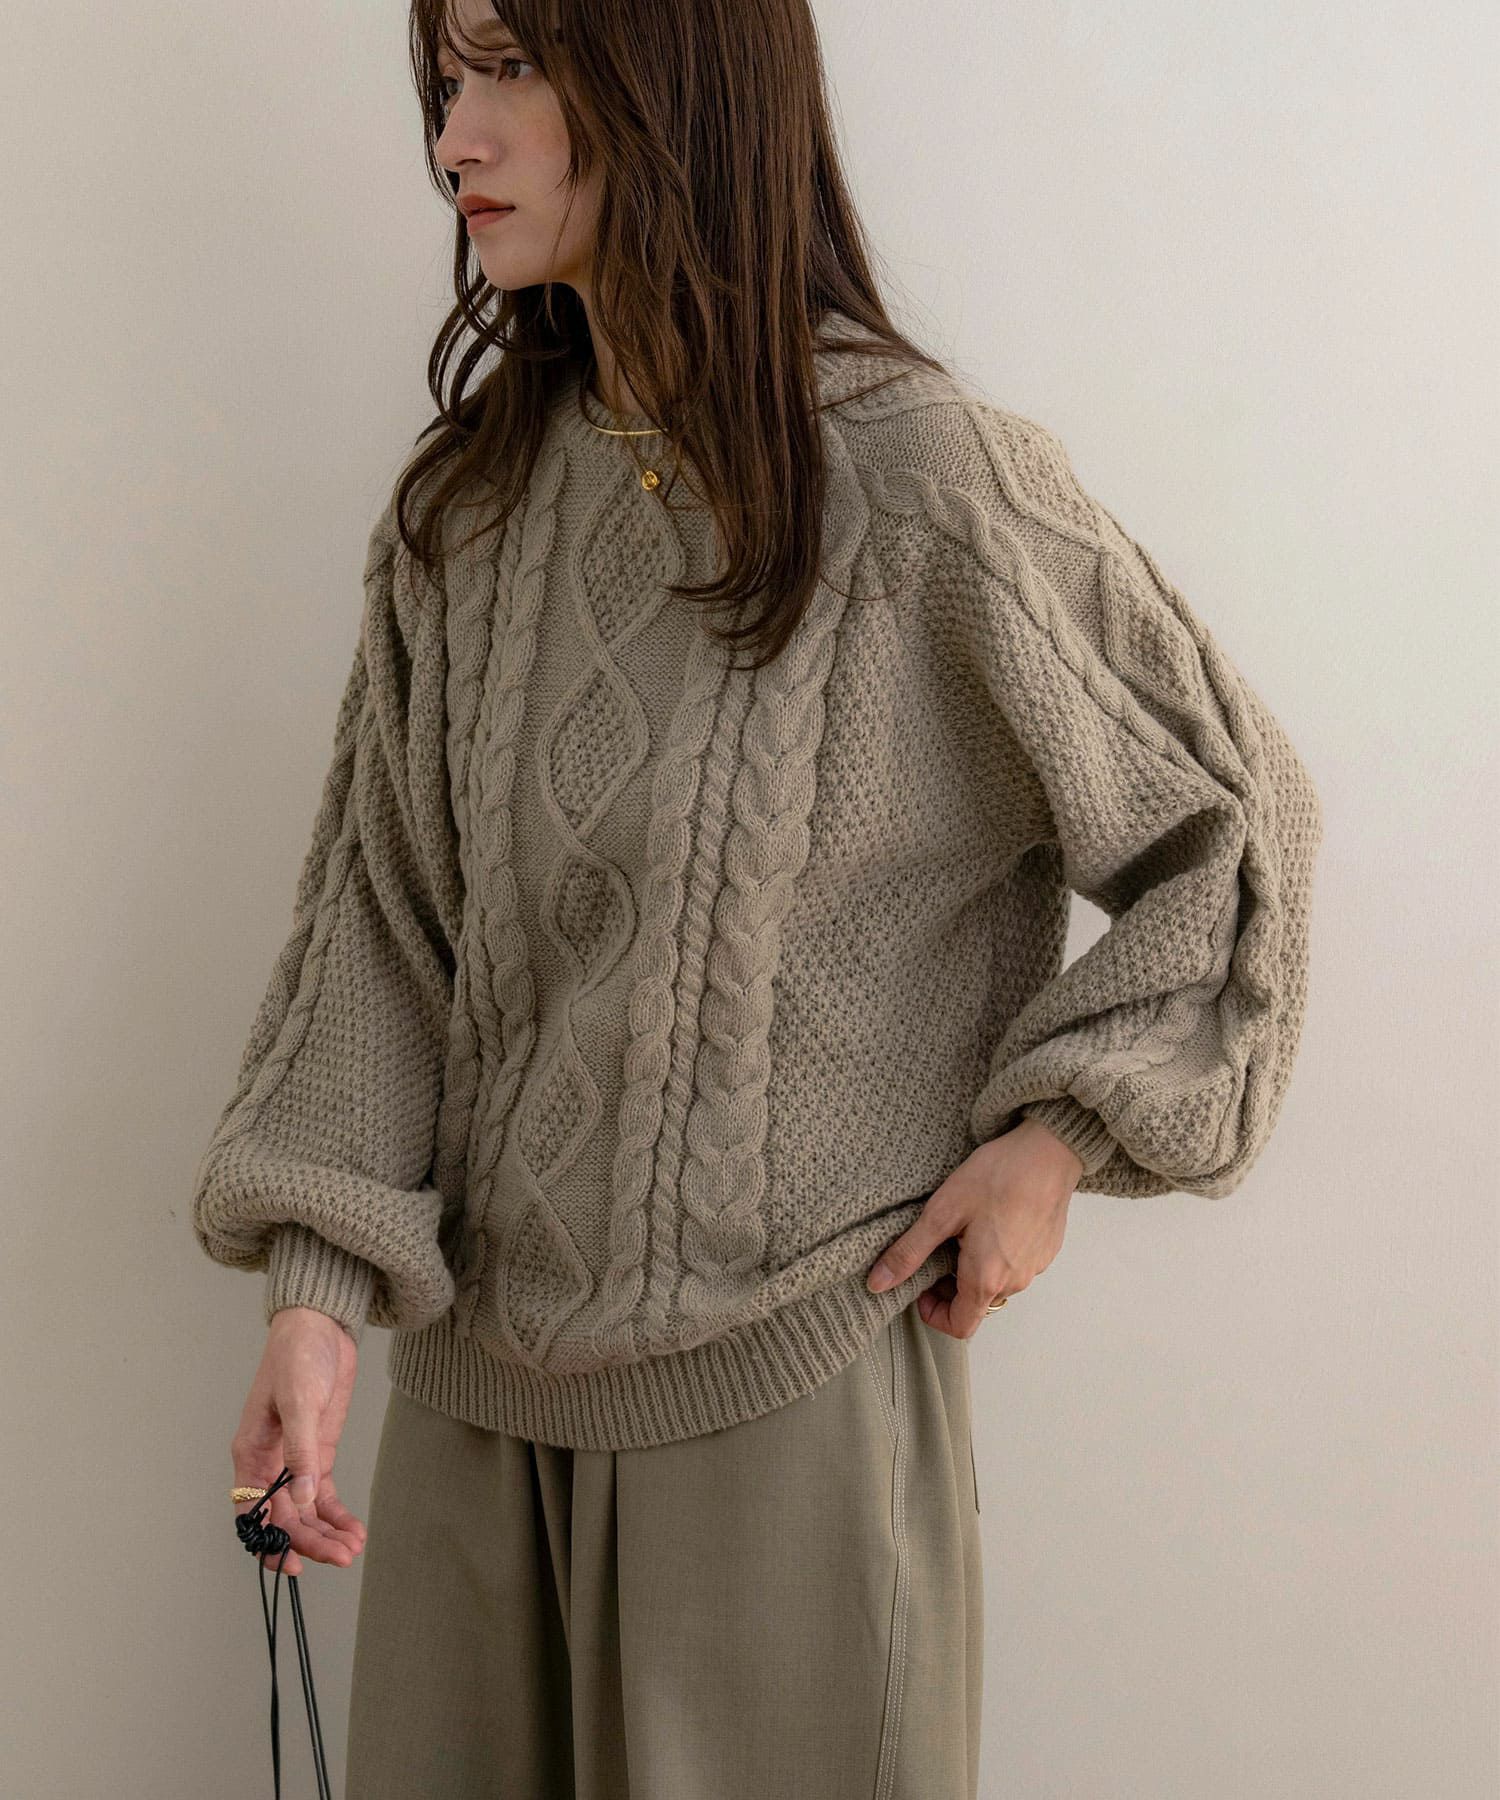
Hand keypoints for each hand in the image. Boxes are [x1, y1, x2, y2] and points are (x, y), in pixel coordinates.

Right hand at [229, 1308, 367, 1577]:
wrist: (321, 1326)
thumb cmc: (298, 1357)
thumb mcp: (299, 1402)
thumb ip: (300, 1451)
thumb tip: (303, 1499)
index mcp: (251, 1453)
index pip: (253, 1512)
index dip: (269, 1542)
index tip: (292, 1564)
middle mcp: (269, 1463)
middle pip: (284, 1518)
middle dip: (309, 1542)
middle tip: (342, 1557)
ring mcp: (295, 1460)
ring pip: (306, 1512)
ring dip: (326, 1534)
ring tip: (353, 1549)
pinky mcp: (318, 1452)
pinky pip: (323, 1495)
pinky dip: (336, 1514)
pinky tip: (353, 1530)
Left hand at [866, 1119, 1085, 1337]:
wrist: (1049, 1151)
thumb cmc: (997, 1177)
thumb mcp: (942, 1211)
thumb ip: (909, 1252)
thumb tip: (878, 1284)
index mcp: (986, 1279)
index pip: (959, 1326)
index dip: (934, 1314)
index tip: (921, 1287)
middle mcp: (1015, 1281)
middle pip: (976, 1304)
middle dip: (950, 1286)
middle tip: (937, 1247)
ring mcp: (1034, 1267)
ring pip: (996, 1284)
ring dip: (974, 1269)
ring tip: (963, 1228)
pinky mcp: (1046, 1250)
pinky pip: (1015, 1266)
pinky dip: (997, 1255)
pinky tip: (990, 1219)